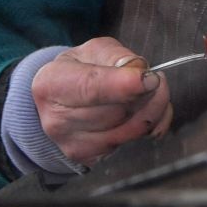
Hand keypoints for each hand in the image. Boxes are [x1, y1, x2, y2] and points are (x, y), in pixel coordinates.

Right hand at [32, 36, 173, 165]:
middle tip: (155, 78)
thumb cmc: (82, 69)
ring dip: (153, 110)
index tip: (150, 80)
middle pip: (116, 111)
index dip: (124, 85)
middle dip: (147, 94)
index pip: (90, 88)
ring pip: (129, 130)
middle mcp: (55, 118)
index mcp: (51, 83)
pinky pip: (132, 142)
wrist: (64, 99)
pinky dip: (150, 126)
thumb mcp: (95, 50)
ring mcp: (71, 142)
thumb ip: (117, 56)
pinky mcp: (89, 157)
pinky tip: (146, 111)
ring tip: (154, 92)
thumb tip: (140, 73)